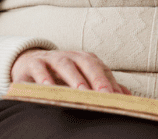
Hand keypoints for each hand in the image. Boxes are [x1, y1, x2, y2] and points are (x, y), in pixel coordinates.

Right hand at [11, 49, 130, 93]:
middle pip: (88, 65)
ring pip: (66, 66)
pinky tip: (49, 89)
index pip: (103, 71)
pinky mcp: (35, 63)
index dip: (112, 85)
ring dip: (75, 79)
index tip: (120, 100)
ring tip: (82, 92)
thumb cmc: (62, 73)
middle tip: (105, 95)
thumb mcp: (83, 77)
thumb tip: (127, 97)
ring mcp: (54, 58)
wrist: (30, 62)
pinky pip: (40, 69)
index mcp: (88, 60)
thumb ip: (103, 86)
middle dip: (97, 79)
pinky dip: (44, 78)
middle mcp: (73, 56)